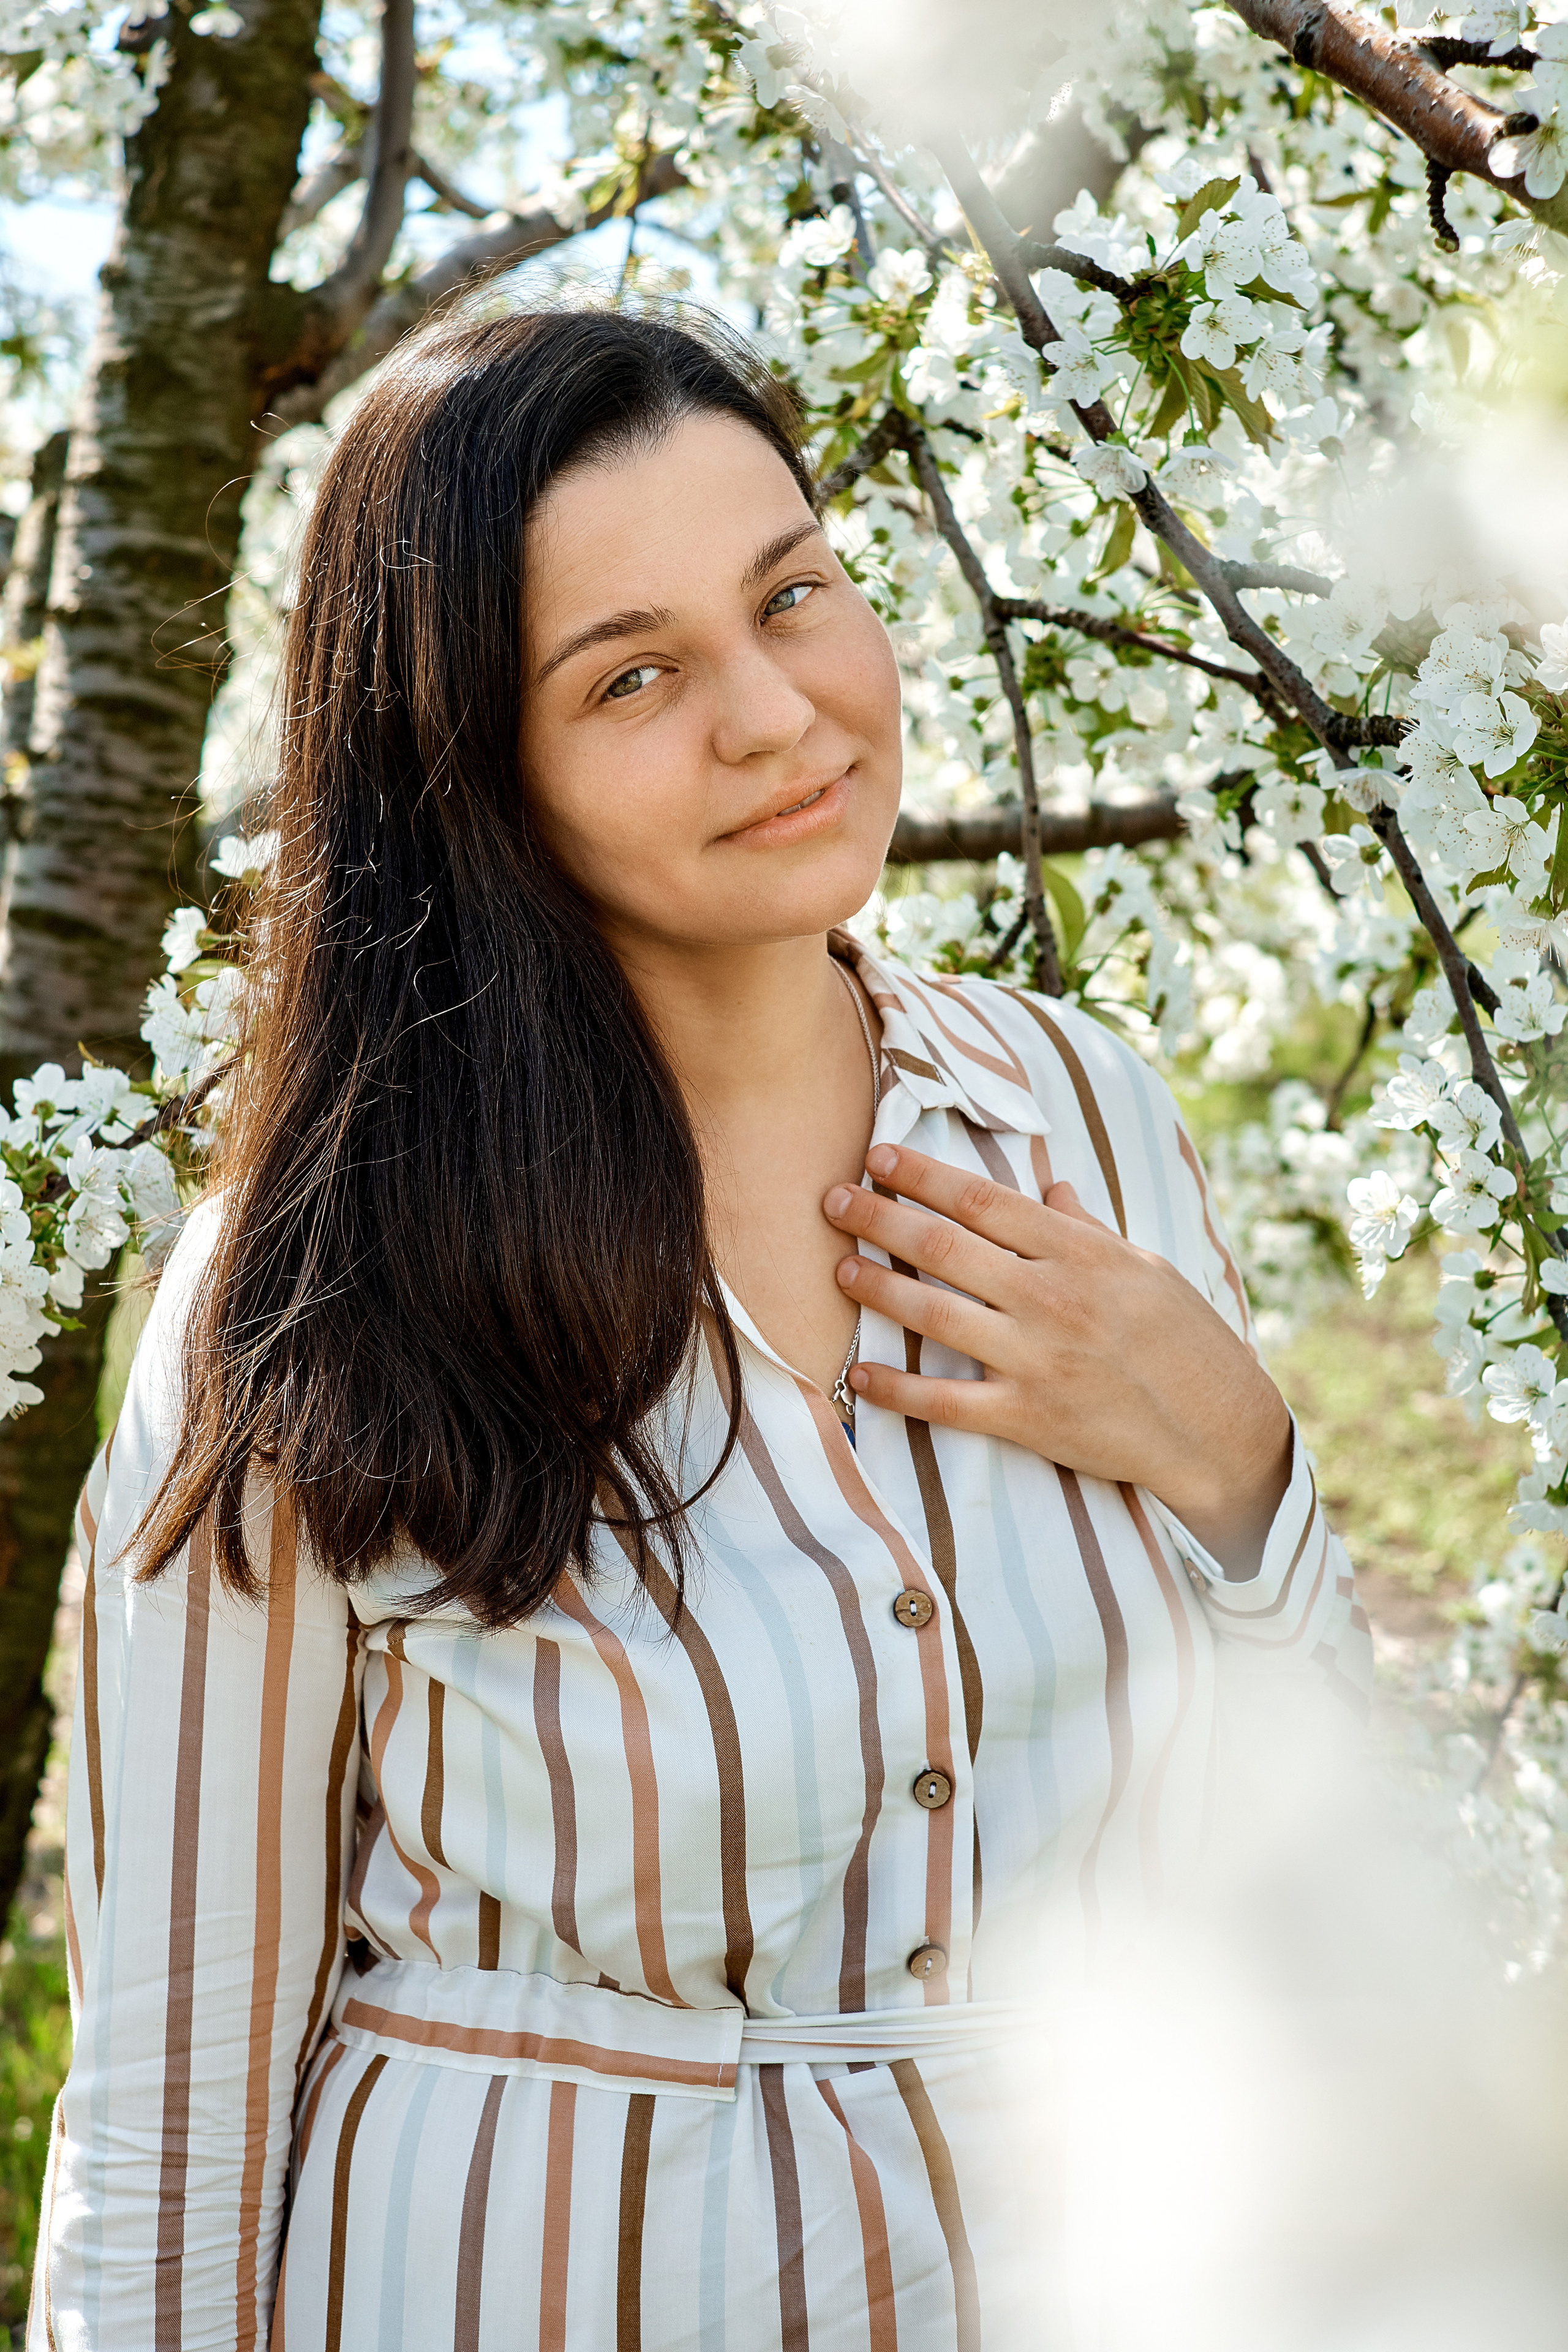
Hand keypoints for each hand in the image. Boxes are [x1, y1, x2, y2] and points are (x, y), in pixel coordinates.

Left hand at [823, 1142, 1292, 1579]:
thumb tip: (1051, 1185)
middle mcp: (1051, 1298)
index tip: (879, 1158)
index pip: (982, 1200)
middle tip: (833, 1201)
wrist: (1217, 1426)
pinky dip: (897, 1389)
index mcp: (1079, 1252)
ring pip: (934, 1315)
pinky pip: (945, 1402)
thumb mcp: (1144, 1267)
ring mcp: (1036, 1359)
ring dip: (877, 1289)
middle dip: (880, 1218)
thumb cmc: (1184, 1339)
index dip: (922, 1175)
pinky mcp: (1028, 1418)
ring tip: (839, 1268)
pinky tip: (860, 1375)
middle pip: (945, 1246)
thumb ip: (1086, 1228)